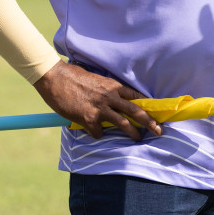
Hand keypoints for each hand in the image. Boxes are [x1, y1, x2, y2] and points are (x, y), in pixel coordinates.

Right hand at [33, 60, 161, 140]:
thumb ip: (106, 90)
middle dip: (150, 122)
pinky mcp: (88, 118)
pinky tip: (96, 133)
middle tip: (159, 130)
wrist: (55, 77)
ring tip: (138, 138)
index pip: (136, 96)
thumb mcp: (96, 79)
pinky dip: (98, 134)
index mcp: (113, 86)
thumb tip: (113, 99)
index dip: (147, 105)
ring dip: (132, 132)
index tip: (156, 112)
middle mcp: (110, 97)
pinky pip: (98, 132)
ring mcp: (100, 108)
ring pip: (123, 123)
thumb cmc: (73, 76)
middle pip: (136, 111)